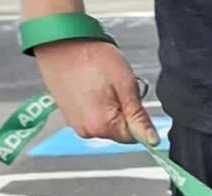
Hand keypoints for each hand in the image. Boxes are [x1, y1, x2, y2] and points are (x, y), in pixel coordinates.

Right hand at [35, 39, 157, 143]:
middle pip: (119, 131)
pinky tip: (89, 85)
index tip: (129, 96)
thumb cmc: (91, 56)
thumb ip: (139, 117)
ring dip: (108, 107)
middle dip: (122, 111)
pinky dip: (94, 104)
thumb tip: (152, 140)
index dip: (136, 116)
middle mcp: (87, 131)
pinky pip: (91, 116)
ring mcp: (76, 124)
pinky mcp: (69, 116)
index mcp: (103, 126)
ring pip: (105, 123)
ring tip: (98, 83)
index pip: (134, 136)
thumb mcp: (125, 84)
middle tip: (112, 86)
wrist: (59, 39)